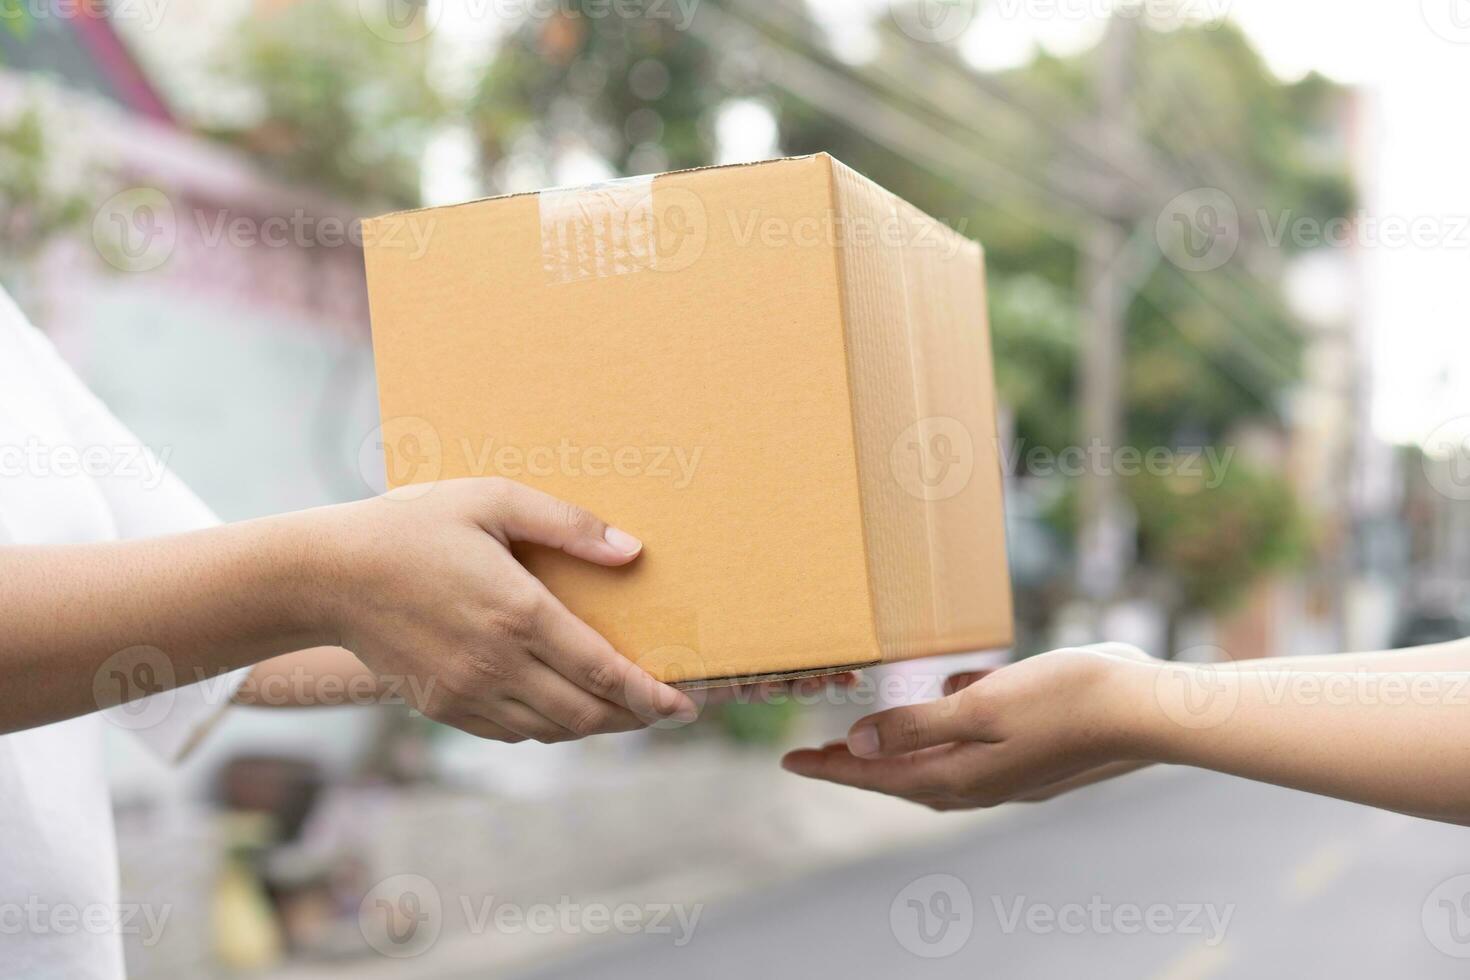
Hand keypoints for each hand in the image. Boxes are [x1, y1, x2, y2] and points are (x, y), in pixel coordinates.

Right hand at [305, 477, 696, 742]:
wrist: (325, 576)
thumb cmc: (412, 524)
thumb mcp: (492, 499)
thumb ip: (567, 524)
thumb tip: (632, 551)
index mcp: (518, 613)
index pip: (604, 672)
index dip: (651, 695)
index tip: (685, 706)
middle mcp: (497, 664)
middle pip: (587, 713)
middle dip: (636, 718)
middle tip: (667, 711)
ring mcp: (468, 692)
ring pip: (553, 729)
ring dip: (597, 725)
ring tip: (627, 710)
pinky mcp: (443, 707)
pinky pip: (514, 732)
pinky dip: (551, 726)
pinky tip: (567, 707)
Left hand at [781, 646, 1152, 809]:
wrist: (1145, 709)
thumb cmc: (1063, 699)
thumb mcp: (979, 708)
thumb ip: (915, 726)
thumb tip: (857, 744)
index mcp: (960, 775)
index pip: (877, 775)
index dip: (831, 767)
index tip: (789, 761)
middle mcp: (981, 781)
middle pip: (901, 776)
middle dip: (856, 765)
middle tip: (816, 755)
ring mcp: (1010, 770)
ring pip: (938, 763)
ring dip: (901, 749)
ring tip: (871, 734)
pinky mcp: (1033, 750)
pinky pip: (975, 742)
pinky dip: (950, 725)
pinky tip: (948, 693)